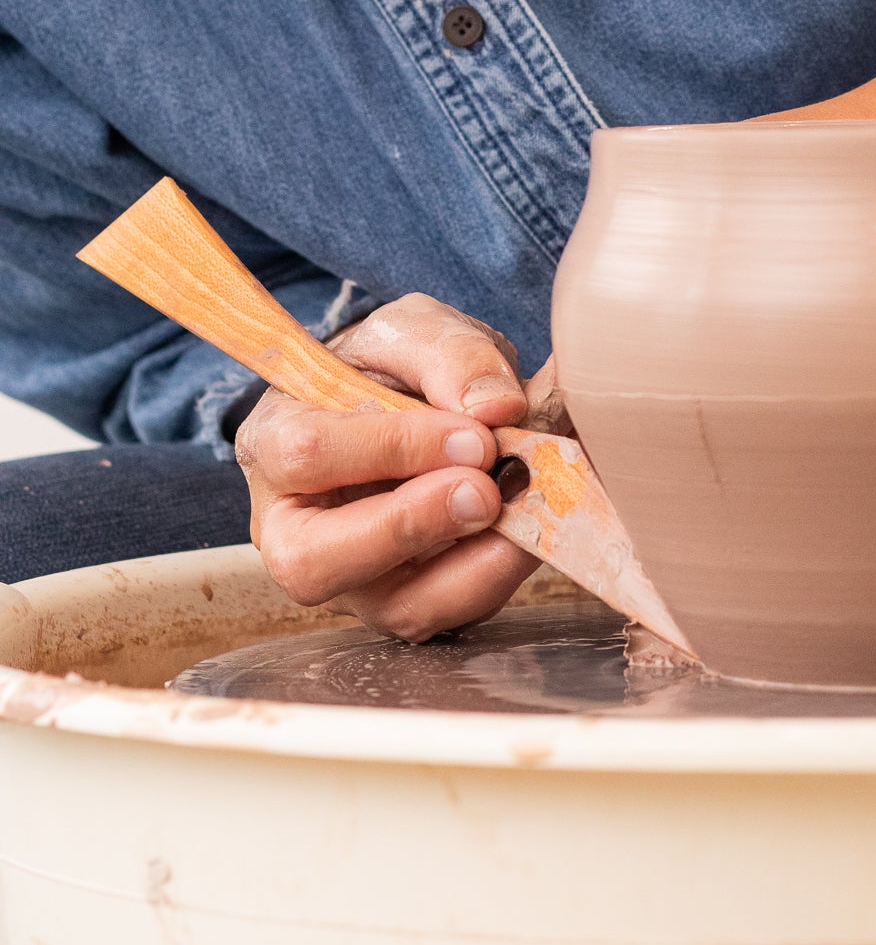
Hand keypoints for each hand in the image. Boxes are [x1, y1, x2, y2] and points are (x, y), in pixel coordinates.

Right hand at [235, 293, 538, 641]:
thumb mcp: (417, 331)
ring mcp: (353, 580)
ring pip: (396, 607)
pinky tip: (534, 530)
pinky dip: (503, 574)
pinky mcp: (412, 602)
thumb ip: (452, 355)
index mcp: (272, 445)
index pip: (307, 456)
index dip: (395, 448)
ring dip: (473, 566)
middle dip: (411, 526)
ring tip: (524, 513)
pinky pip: (455, 613)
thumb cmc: (397, 368)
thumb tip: (496, 408)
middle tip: (485, 490)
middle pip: (314, 563)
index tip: (473, 434)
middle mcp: (294, 530)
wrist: (420, 402)